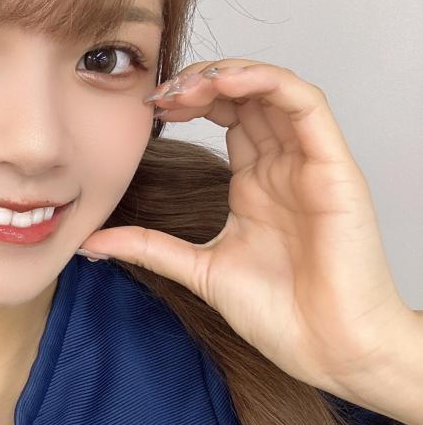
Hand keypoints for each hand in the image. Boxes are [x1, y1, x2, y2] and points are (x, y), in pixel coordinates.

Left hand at [77, 59, 413, 396]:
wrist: (327, 349)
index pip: (225, 118)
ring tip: (188, 85)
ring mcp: (309, 163)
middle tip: (160, 93)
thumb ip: (148, 247)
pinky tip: (227, 85)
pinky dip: (267, 82)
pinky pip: (306, 104)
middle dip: (200, 82)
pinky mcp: (334, 166)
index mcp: (255, 184)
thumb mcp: (197, 270)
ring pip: (274, 89)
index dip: (187, 101)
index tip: (148, 108)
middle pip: (246, 96)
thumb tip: (89, 243)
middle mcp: (283, 166)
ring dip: (229, 74)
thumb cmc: (280, 315)